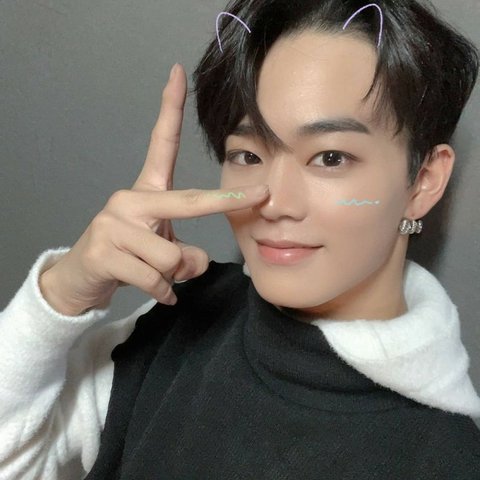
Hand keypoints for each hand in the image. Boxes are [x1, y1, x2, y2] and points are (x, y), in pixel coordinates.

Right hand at [39, 64, 268, 315]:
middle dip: (227, 205)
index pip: (161, 145)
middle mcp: (129, 200)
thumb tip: (198, 264)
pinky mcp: (105, 253)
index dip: (170, 108)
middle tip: (260, 198)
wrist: (83, 276)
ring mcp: (113, 225)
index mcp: (146, 191)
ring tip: (160, 274)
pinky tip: (158, 292)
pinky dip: (164, 292)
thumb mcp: (163, 246)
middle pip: (189, 204)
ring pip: (173, 255)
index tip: (178, 73)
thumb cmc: (130, 253)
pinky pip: (155, 279)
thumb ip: (187, 251)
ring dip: (176, 274)